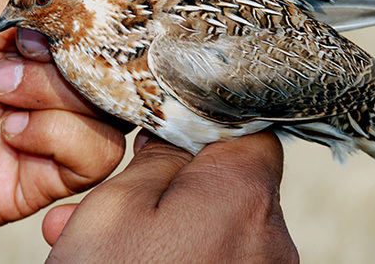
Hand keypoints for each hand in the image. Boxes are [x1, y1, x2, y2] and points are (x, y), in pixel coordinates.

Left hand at [0, 0, 141, 259]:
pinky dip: (59, 135)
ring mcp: (61, 117)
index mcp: (38, 21)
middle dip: (73, 49)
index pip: (101, 1)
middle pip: (114, 52)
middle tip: (17, 51)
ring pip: (111, 101)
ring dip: (55, 92)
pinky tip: (10, 132)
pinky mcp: (57, 167)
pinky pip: (100, 151)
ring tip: (0, 91)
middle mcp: (56, 68)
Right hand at [43, 131, 298, 262]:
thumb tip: (174, 137)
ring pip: (217, 228)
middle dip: (171, 184)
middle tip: (112, 197)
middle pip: (228, 184)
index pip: (248, 131)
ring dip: (166, 227)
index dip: (204, 125)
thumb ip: (154, 160)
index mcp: (244, 196)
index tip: (165, 134)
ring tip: (103, 242)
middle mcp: (272, 240)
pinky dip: (181, 260)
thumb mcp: (114, 210)